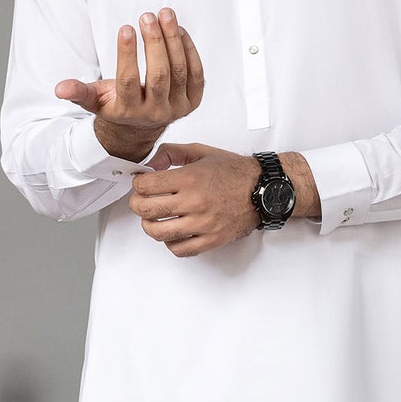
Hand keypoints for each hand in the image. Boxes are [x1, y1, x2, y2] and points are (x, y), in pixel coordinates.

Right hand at [54, 9, 204, 162]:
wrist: (141, 127)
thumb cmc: (115, 105)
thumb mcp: (94, 100)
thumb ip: (78, 92)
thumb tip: (59, 89)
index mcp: (129, 111)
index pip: (129, 81)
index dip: (127, 54)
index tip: (125, 28)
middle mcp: (156, 113)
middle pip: (159, 75)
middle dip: (154, 43)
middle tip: (147, 16)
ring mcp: (177, 109)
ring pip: (179, 72)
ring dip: (173, 40)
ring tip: (165, 14)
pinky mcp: (192, 102)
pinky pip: (196, 74)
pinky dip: (189, 50)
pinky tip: (179, 30)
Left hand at [129, 143, 262, 256]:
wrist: (263, 189)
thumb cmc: (234, 172)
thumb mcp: (201, 152)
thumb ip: (171, 153)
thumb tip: (149, 165)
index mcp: (191, 178)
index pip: (146, 185)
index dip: (137, 184)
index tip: (141, 184)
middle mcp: (195, 202)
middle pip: (147, 209)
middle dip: (137, 204)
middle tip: (140, 201)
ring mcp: (203, 224)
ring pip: (158, 232)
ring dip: (149, 225)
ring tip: (152, 219)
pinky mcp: (211, 240)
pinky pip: (179, 249)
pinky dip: (170, 243)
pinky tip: (172, 233)